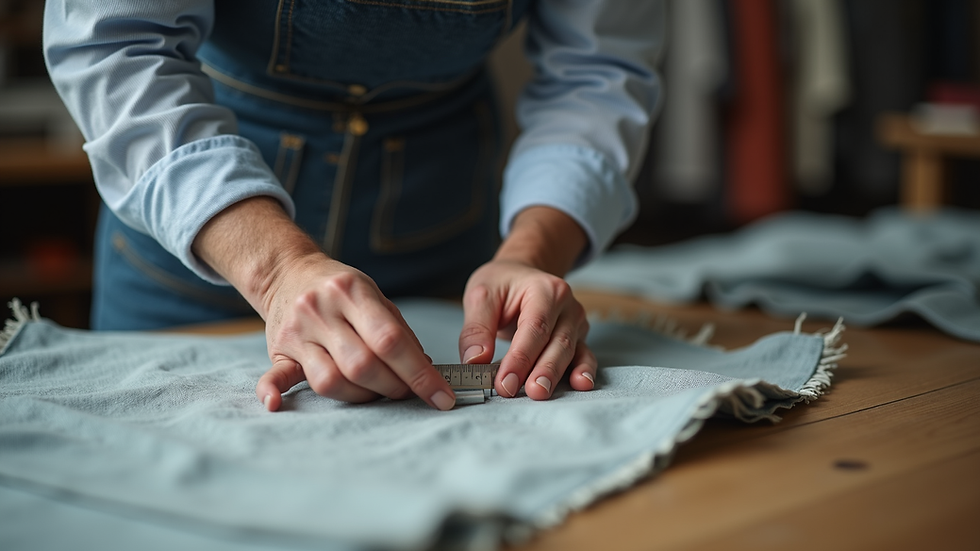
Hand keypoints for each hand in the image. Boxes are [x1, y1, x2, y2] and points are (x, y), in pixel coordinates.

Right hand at [192, 197, 455, 411]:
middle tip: (407, 392)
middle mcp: (321, 310)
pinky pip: (273, 375)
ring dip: (362, 397)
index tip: (442, 396)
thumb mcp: (374, 296)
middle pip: (362, 364)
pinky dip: (271, 391)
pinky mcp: (279, 351)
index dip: (420, 373)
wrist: (288, 272)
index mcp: (352, 292)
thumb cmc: (342, 290)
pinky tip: (274, 405)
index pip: (391, 340)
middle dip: (394, 387)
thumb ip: (398, 331)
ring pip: (330, 379)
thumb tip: (426, 370)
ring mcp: (297, 331)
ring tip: (376, 393)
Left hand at [459, 259, 596, 399]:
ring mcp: (575, 322)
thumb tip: (475, 361)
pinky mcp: (577, 338)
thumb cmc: (501, 285)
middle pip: (557, 342)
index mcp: (544, 290)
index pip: (534, 328)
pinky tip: (580, 384)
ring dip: (557, 376)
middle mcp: (566, 305)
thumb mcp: (480, 296)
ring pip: (570, 353)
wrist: (519, 276)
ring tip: (542, 393)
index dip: (520, 358)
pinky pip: (584, 356)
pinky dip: (583, 371)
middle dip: (543, 371)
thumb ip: (476, 329)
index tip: (505, 382)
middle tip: (530, 393)